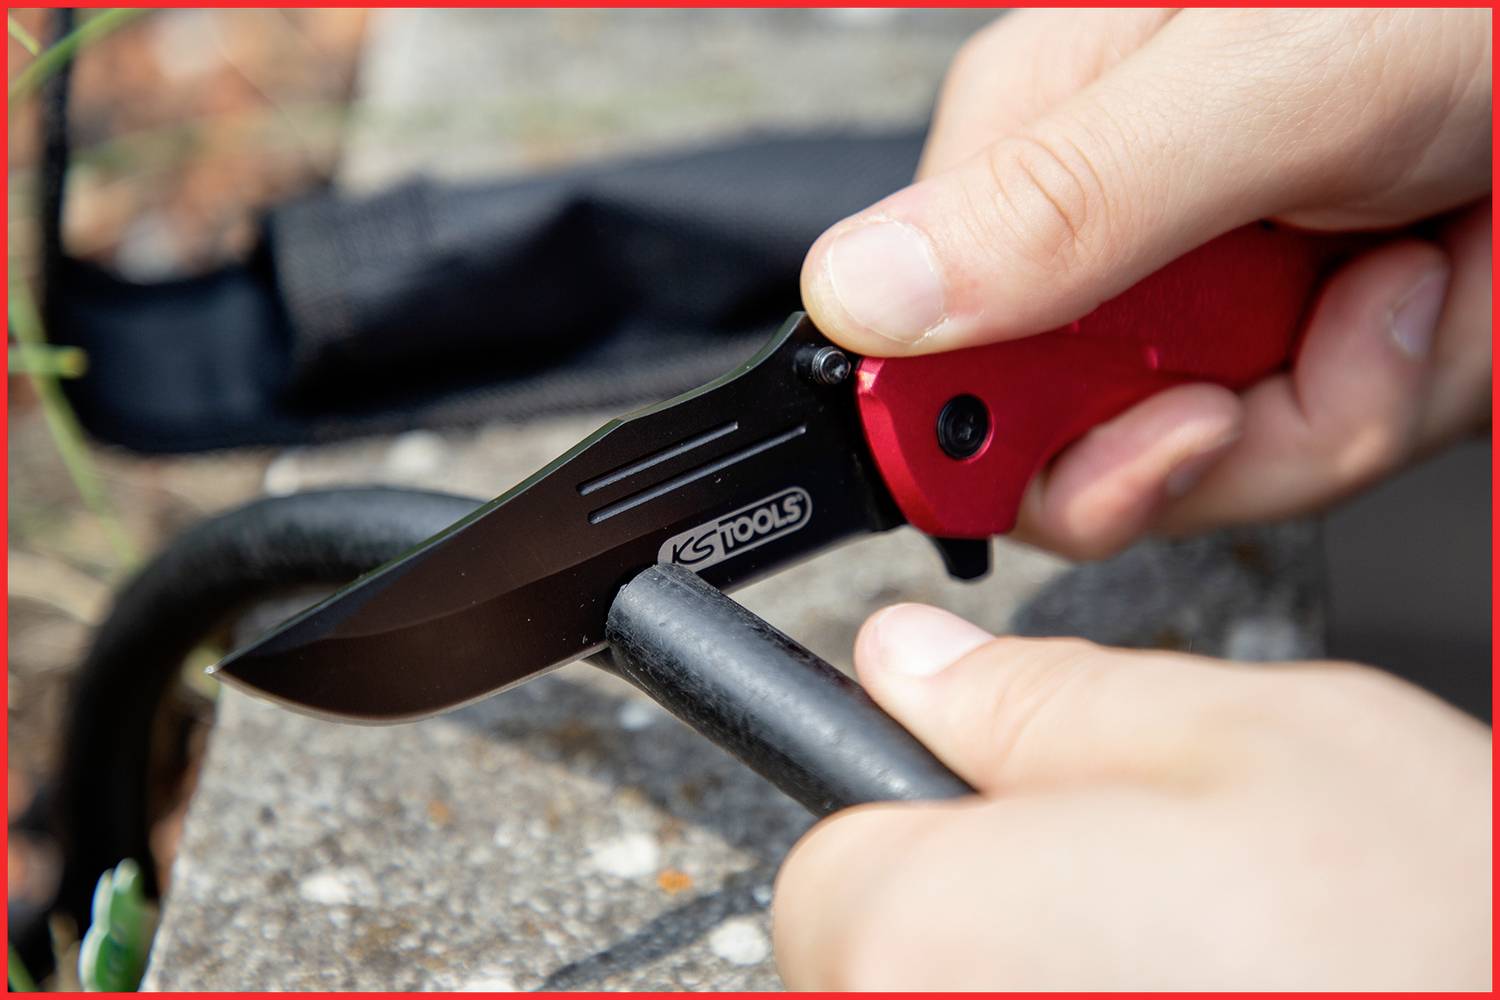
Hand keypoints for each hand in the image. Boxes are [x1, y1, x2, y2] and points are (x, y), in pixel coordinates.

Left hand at [773, 604, 1491, 989]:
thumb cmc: (1439, 934)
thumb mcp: (1234, 735)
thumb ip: (1034, 697)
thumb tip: (911, 660)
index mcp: (929, 938)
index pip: (828, 866)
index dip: (927, 828)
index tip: (1007, 824)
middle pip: (886, 958)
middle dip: (986, 913)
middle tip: (1136, 898)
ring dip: (1046, 976)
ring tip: (1194, 964)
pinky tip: (1203, 998)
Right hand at [801, 9, 1491, 557]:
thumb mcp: (1258, 86)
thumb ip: (1058, 205)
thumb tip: (860, 296)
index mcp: (1042, 149)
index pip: (938, 360)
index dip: (997, 442)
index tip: (1100, 445)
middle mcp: (1115, 234)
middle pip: (1081, 442)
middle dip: (1218, 434)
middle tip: (1289, 349)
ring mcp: (1219, 296)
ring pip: (1218, 462)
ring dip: (1342, 398)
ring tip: (1406, 270)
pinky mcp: (1311, 337)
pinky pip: (1319, 439)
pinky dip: (1402, 384)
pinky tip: (1437, 282)